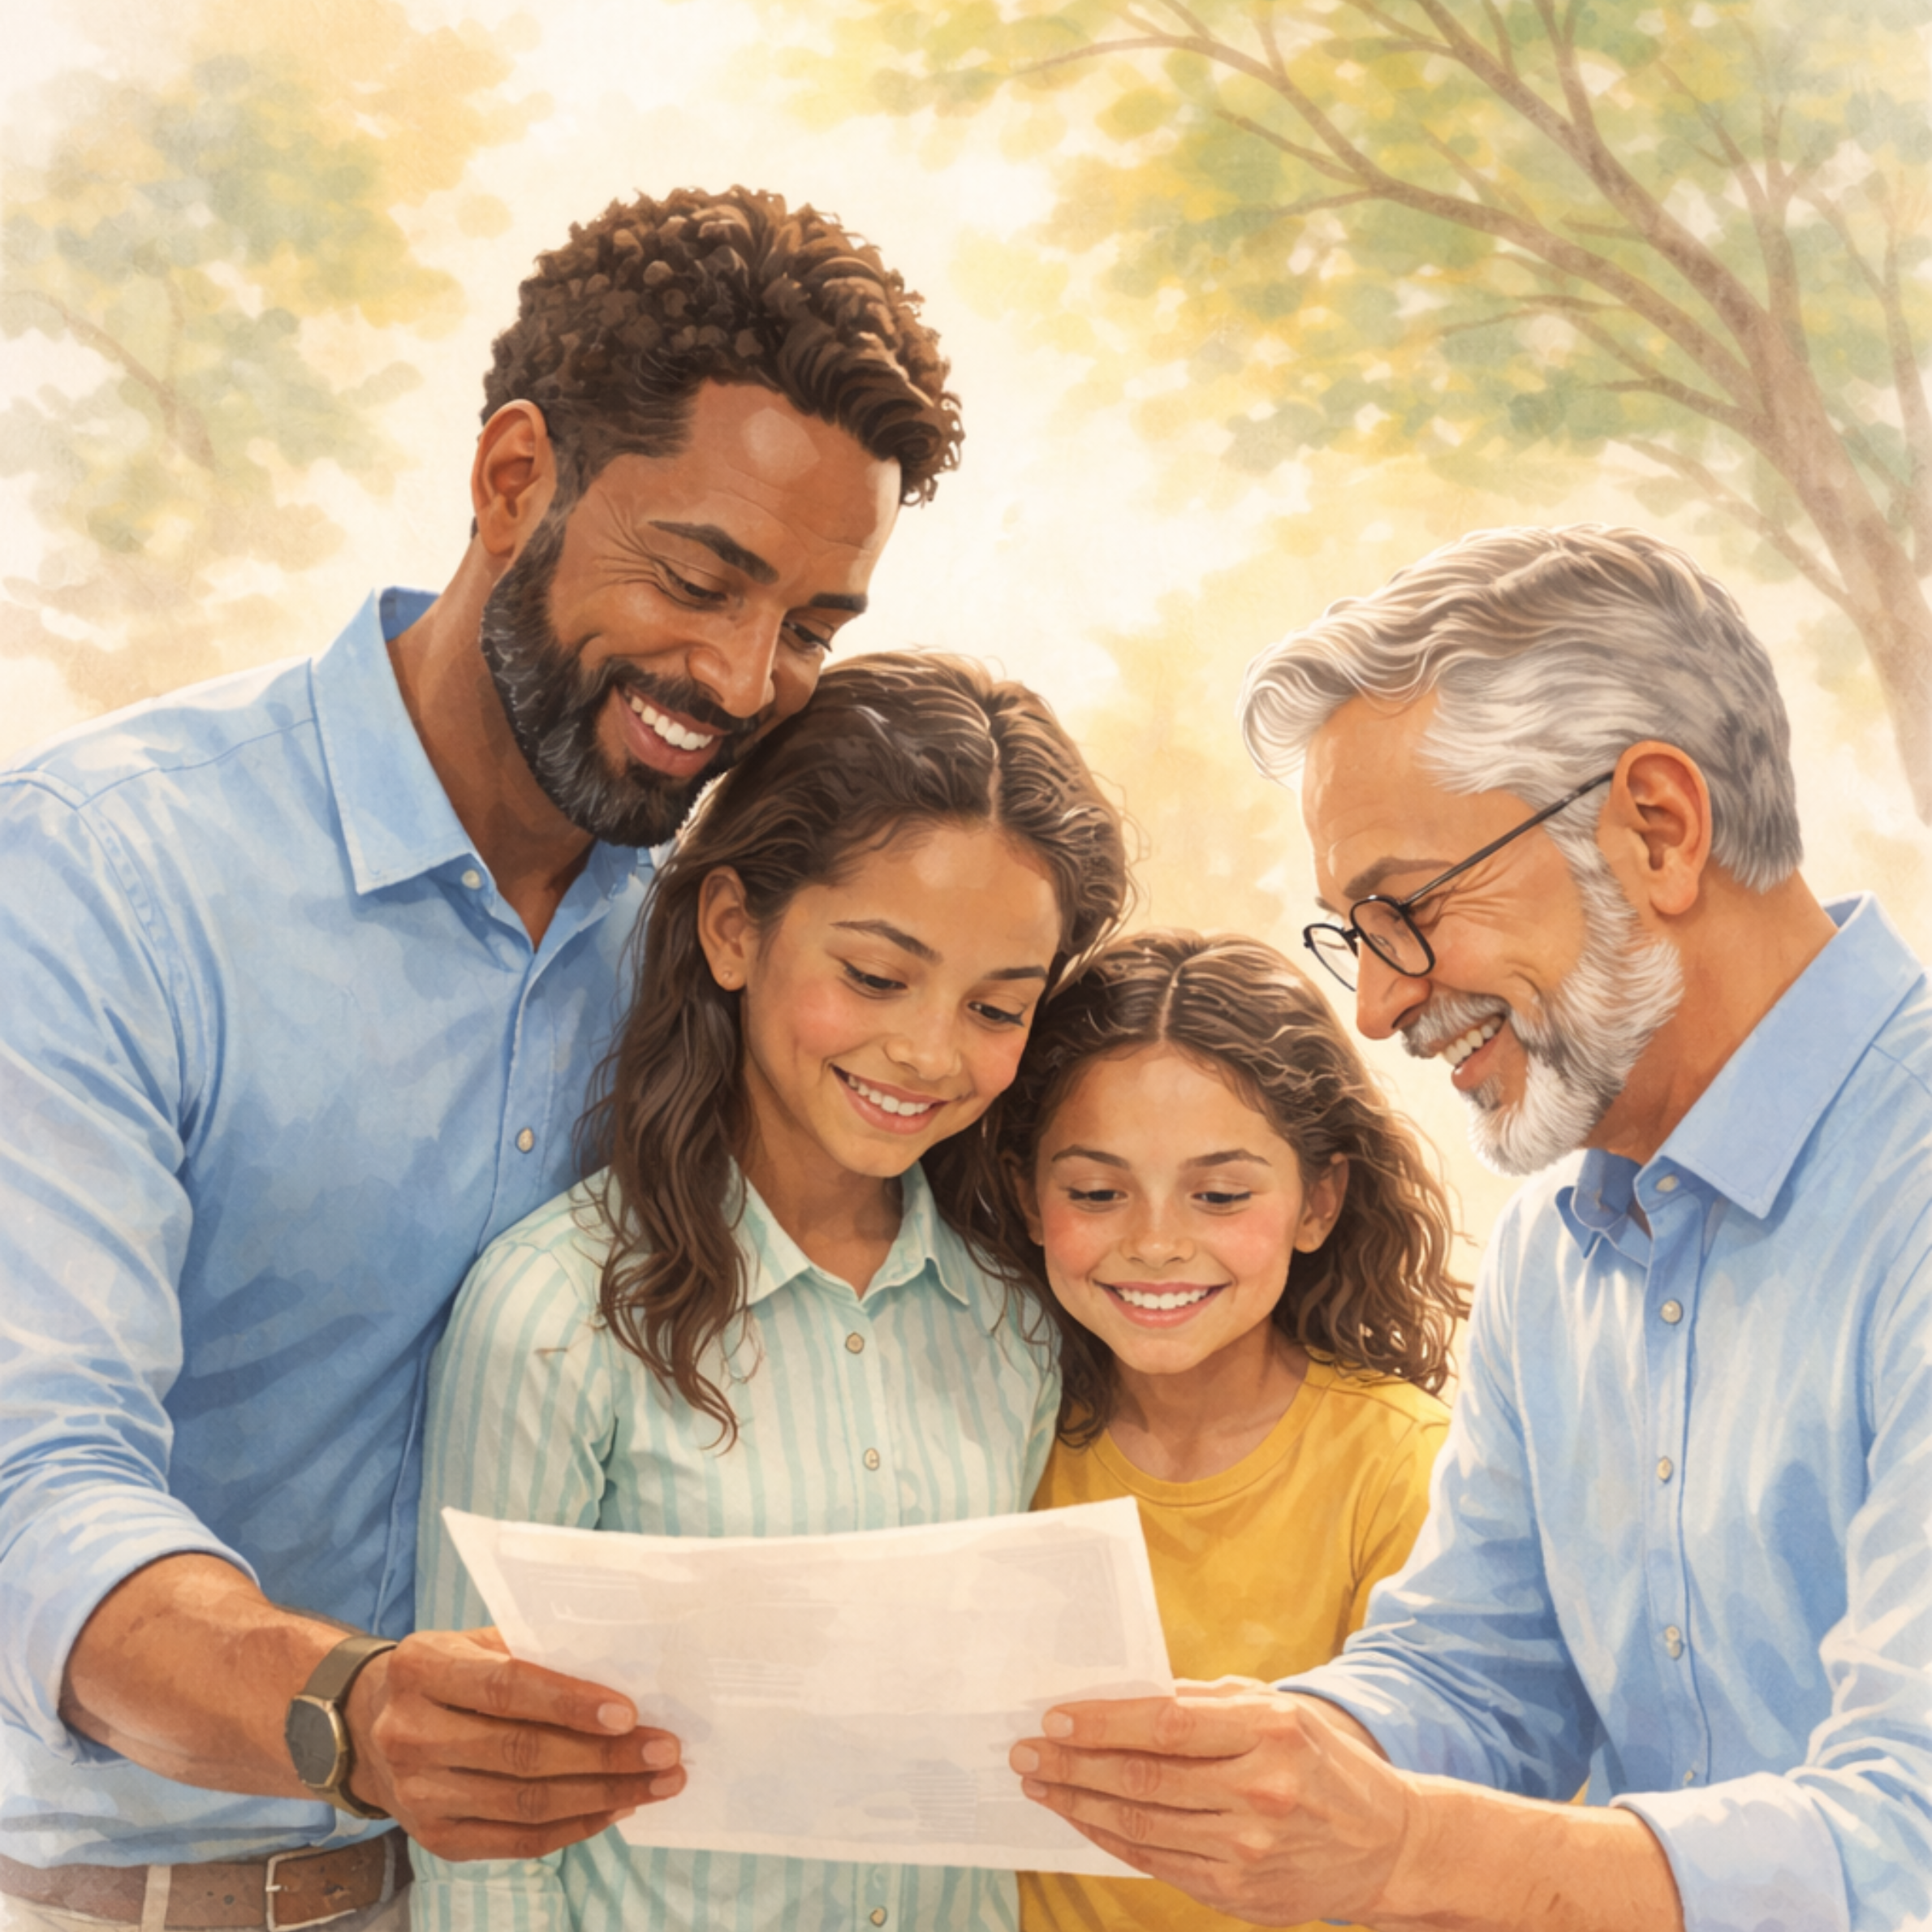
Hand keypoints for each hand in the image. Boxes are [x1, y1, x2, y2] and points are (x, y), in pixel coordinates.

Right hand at [344, 1628, 684, 1860]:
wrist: (367, 1725)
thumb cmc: (448, 1670)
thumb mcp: (475, 1641)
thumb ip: (534, 1651)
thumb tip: (621, 1668)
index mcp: (423, 1669)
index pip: (506, 1689)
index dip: (570, 1703)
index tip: (630, 1712)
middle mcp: (411, 1735)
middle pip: (522, 1754)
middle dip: (605, 1756)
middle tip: (665, 1751)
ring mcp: (418, 1795)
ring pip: (525, 1805)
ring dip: (603, 1796)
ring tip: (658, 1783)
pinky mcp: (435, 1839)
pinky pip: (516, 1842)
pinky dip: (575, 1827)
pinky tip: (617, 1808)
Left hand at [1008, 1690, 1411, 1925]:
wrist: (1384, 1844)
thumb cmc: (1316, 1761)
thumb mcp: (1273, 1709)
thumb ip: (1201, 1702)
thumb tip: (1122, 1693)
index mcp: (1268, 1732)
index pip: (1166, 1725)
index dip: (1103, 1722)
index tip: (1055, 1716)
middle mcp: (1260, 1792)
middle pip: (1144, 1779)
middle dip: (1074, 1764)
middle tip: (1026, 1752)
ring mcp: (1248, 1850)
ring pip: (1141, 1826)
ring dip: (1079, 1804)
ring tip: (1040, 1784)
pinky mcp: (1238, 1892)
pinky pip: (1157, 1862)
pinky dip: (1110, 1839)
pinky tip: (1083, 1820)